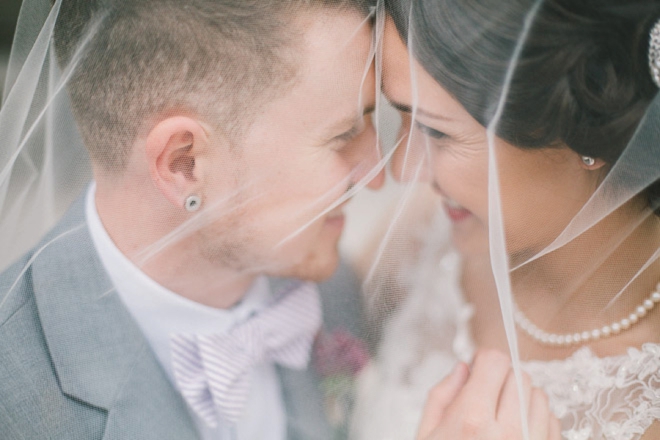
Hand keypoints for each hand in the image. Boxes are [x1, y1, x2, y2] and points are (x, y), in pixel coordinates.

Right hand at [416, 349, 560, 439]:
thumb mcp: (425, 434)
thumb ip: (442, 396)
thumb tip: (463, 368)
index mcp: (471, 419)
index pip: (495, 361)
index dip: (484, 360)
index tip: (477, 368)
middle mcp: (507, 432)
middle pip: (518, 375)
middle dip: (501, 378)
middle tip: (485, 396)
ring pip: (540, 396)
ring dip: (522, 399)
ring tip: (501, 417)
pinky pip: (553, 422)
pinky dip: (536, 420)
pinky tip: (516, 432)